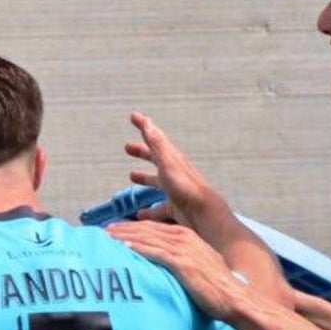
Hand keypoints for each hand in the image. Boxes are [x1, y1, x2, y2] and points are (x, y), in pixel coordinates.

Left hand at [107, 219, 246, 320]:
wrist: (235, 298)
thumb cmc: (216, 288)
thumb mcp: (198, 267)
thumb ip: (180, 261)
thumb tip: (165, 267)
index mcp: (188, 237)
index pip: (155, 228)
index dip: (134, 227)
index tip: (116, 229)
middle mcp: (185, 238)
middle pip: (148, 229)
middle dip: (125, 228)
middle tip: (105, 230)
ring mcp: (184, 250)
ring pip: (149, 238)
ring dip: (126, 235)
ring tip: (108, 236)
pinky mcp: (183, 264)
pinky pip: (156, 253)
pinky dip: (140, 248)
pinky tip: (124, 247)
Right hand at [124, 111, 224, 228]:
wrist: (203, 213)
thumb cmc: (185, 187)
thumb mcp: (167, 162)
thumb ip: (157, 144)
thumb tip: (147, 123)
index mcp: (171, 158)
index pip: (156, 137)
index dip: (144, 126)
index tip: (133, 116)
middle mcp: (173, 172)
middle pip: (155, 158)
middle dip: (141, 152)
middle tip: (127, 147)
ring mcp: (174, 189)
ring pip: (156, 181)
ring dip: (144, 177)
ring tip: (132, 175)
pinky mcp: (175, 207)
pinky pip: (158, 207)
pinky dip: (148, 209)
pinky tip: (140, 214)